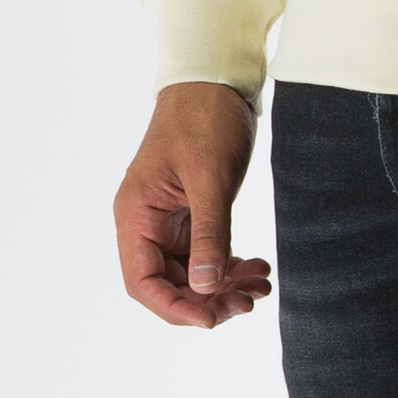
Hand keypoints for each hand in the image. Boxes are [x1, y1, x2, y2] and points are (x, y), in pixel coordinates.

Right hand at [114, 81, 273, 329]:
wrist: (218, 78)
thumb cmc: (205, 118)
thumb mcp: (210, 177)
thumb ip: (209, 233)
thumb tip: (206, 288)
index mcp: (136, 215)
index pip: (143, 282)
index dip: (174, 308)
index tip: (211, 319)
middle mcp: (147, 222)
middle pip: (170, 283)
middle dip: (208, 299)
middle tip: (248, 303)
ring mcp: (170, 219)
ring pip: (193, 272)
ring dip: (224, 285)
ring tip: (260, 287)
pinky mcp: (193, 212)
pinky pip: (207, 252)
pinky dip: (231, 264)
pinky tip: (258, 269)